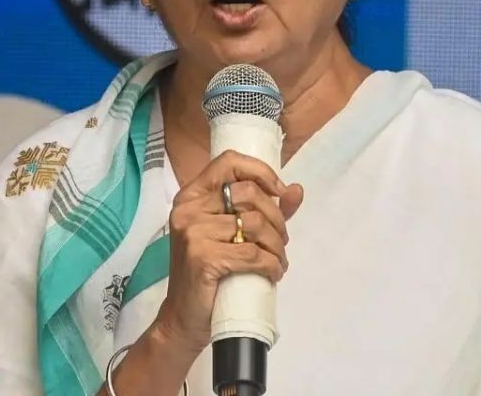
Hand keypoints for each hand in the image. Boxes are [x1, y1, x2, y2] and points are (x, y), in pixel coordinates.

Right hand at [153, 150, 304, 356]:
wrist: (184, 318)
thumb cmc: (210, 273)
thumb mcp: (235, 235)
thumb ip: (264, 210)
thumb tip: (296, 190)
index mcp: (192, 195)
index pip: (229, 162)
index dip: (261, 172)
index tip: (280, 192)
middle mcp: (188, 208)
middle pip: (249, 193)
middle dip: (277, 219)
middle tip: (280, 241)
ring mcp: (192, 232)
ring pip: (256, 225)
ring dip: (277, 246)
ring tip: (277, 261)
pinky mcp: (202, 258)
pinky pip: (253, 254)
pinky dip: (271, 265)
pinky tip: (272, 273)